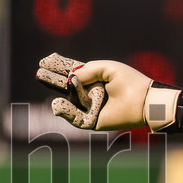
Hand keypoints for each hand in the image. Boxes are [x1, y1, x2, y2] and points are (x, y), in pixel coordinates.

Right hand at [36, 53, 182, 130]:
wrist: (143, 101)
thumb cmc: (130, 82)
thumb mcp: (107, 68)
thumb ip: (87, 69)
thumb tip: (70, 78)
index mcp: (96, 78)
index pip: (74, 72)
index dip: (60, 66)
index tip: (46, 60)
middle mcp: (92, 93)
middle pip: (67, 86)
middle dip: (53, 78)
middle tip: (39, 72)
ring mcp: (91, 107)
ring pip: (68, 101)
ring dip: (56, 91)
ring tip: (43, 78)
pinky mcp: (93, 121)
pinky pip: (75, 117)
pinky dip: (65, 111)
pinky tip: (57, 102)